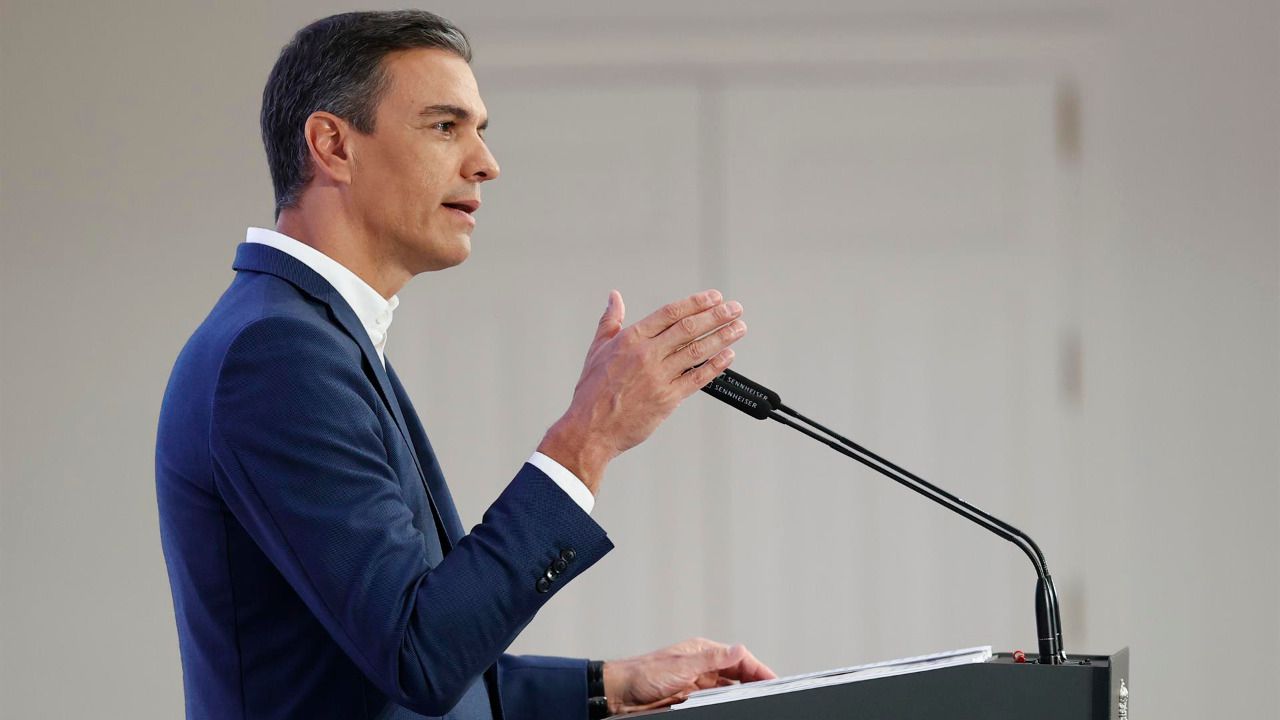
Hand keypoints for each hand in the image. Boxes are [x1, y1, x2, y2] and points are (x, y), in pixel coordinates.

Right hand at [538, 289, 744, 492]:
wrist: (590, 430)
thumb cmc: (591, 393)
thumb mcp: (596, 350)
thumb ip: (610, 321)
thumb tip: (615, 297)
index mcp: (630, 339)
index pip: (670, 313)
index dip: (696, 303)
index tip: (714, 297)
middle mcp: (646, 354)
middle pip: (689, 328)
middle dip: (717, 316)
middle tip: (736, 309)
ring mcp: (659, 377)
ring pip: (697, 351)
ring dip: (722, 337)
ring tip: (739, 328)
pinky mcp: (668, 399)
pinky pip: (697, 379)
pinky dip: (715, 366)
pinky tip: (728, 356)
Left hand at [602, 637, 776, 713]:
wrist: (620, 695)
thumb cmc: (644, 674)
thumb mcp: (682, 666)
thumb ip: (713, 659)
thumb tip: (739, 649)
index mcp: (703, 652)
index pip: (739, 659)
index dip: (759, 669)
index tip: (774, 681)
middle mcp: (703, 667)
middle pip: (738, 675)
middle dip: (755, 683)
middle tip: (773, 694)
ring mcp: (698, 685)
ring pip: (730, 691)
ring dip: (742, 696)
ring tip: (757, 703)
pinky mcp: (692, 700)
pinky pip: (716, 703)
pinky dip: (728, 706)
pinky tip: (735, 710)